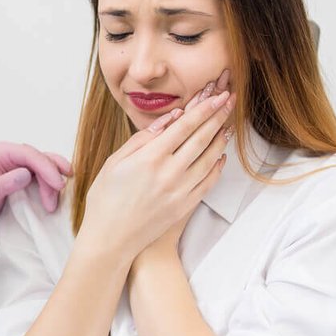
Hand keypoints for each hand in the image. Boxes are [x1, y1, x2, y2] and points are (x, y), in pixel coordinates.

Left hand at [0, 142, 71, 264]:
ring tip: (52, 204)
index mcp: (2, 152)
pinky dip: (50, 185)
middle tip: (55, 199)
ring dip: (53, 183)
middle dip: (51, 178)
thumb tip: (26, 174)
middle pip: (42, 159)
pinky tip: (54, 196)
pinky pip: (43, 175)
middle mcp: (12, 154)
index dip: (47, 168)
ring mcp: (19, 163)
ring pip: (45, 167)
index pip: (30, 155)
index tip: (57, 185)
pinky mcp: (24, 174)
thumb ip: (6, 183)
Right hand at [79, 74, 234, 261]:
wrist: (110, 240)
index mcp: (149, 158)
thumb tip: (169, 119)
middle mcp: (169, 172)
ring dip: (221, 139)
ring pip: (210, 158)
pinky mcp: (185, 206)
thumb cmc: (106, 199)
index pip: (185, 125)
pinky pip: (208, 181)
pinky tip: (220, 156)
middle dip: (218, 116)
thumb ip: (141, 139)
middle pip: (201, 137)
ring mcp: (180, 190)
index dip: (204, 107)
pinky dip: (217, 166)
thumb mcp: (114, 163)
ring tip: (227, 124)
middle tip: (230, 100)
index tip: (217, 95)